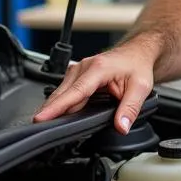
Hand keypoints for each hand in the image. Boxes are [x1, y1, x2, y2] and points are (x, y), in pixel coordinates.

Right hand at [32, 39, 157, 132]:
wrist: (137, 52)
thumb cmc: (137, 66)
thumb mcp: (141, 88)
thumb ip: (130, 108)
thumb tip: (121, 126)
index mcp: (98, 68)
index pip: (74, 92)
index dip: (57, 107)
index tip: (41, 117)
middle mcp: (84, 66)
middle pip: (62, 93)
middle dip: (50, 110)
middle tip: (40, 127)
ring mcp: (78, 69)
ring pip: (61, 92)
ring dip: (54, 106)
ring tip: (46, 123)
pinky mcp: (77, 74)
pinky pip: (65, 90)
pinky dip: (61, 102)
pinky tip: (59, 113)